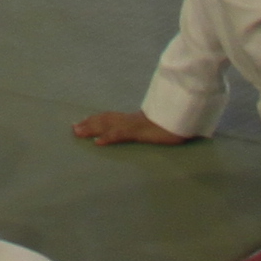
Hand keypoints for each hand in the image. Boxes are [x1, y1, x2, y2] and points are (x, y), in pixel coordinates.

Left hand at [72, 112, 194, 147]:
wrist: (187, 119)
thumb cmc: (177, 123)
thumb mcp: (162, 127)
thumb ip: (155, 128)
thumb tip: (154, 130)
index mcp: (136, 119)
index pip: (112, 117)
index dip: (98, 119)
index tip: (84, 122)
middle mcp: (132, 119)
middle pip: (106, 119)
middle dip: (89, 123)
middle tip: (73, 128)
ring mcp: (135, 124)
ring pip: (108, 124)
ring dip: (91, 128)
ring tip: (77, 132)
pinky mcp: (141, 131)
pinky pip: (121, 134)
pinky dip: (108, 137)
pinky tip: (97, 142)